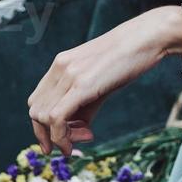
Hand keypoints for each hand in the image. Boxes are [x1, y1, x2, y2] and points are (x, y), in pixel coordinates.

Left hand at [26, 11, 169, 155]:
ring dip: (58, 138)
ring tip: (84, 138)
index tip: (65, 137)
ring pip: (43, 117)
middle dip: (48, 135)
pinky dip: (61, 137)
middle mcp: (60, 68)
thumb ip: (84, 104)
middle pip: (35, 111)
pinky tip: (77, 143)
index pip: (37, 101)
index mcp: (61, 64)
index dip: (44, 125)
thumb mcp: (100, 81)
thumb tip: (76, 131)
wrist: (146, 38)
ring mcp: (69, 75)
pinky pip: (57, 118)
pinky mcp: (82, 85)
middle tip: (74, 143)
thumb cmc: (129, 59)